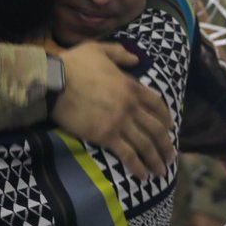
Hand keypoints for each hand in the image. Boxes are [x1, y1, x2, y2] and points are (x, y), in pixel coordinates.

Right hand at [49, 41, 173, 178]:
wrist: (54, 82)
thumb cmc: (73, 65)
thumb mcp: (99, 50)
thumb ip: (119, 54)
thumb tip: (135, 58)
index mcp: (131, 86)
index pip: (157, 104)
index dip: (166, 117)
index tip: (170, 128)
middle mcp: (130, 106)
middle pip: (156, 129)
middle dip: (166, 145)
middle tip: (170, 156)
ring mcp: (119, 122)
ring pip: (145, 145)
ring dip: (156, 160)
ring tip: (161, 172)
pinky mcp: (106, 136)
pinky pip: (128, 154)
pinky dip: (137, 166)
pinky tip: (143, 176)